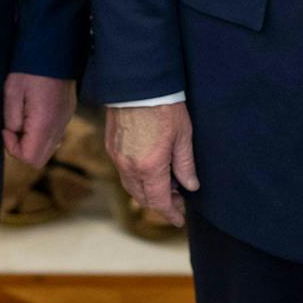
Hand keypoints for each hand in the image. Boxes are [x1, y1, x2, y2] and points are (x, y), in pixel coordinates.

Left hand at [2, 73, 76, 169]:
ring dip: (33, 142)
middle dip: (23, 149)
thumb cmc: (29, 68)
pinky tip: (33, 114)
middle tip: (12, 128)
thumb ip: (12, 121)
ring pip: (49, 148)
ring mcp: (66, 119)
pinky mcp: (68, 112)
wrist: (53, 47)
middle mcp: (60, 125)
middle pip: (41, 158)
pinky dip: (42, 134)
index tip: (5, 129)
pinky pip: (55, 135)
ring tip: (23, 119)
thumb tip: (14, 135)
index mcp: (45, 123)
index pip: (30, 159)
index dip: (13, 149)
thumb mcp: (12, 93)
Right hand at [105, 102, 197, 228]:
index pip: (159, 201)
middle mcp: (130, 166)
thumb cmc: (164, 106)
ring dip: (146, 191)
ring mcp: (117, 156)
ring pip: (130, 186)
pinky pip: (123, 171)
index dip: (170, 213)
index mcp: (150, 168)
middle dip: (159, 203)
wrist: (138, 83)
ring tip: (166, 182)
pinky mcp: (112, 146)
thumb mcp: (183, 136)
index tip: (178, 219)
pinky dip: (136, 178)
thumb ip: (185, 165)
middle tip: (177, 198)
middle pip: (142, 198)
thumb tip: (190, 186)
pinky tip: (150, 168)